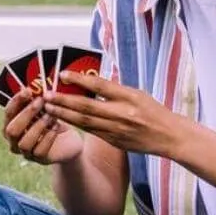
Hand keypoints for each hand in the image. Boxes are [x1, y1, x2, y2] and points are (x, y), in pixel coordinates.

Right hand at [2, 88, 83, 164]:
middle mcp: (14, 141)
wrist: (68, 140)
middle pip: (11, 130)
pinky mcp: (40, 160)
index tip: (28, 90)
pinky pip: (39, 151)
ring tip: (51, 115)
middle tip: (41, 101)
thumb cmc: (52, 120)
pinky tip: (56, 127)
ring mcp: (25, 152)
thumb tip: (32, 86)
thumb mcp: (43, 109)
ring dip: (38, 127)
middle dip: (26, 114)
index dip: (16, 102)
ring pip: (24, 143)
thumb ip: (35, 101)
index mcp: (11, 125)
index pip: (8, 113)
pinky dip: (48, 137)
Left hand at [42, 71, 183, 157]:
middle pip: (88, 106)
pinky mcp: (114, 141)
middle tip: (47, 95)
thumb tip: (91, 80)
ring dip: (64, 114)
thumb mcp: (137, 94)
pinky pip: (90, 131)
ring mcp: (117, 129)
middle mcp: (122, 114)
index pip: (101, 85)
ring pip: (85, 121)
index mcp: (130, 97)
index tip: (63, 74)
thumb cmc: (153, 111)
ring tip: (48, 107)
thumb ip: (115, 89)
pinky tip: (62, 119)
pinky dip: (75, 124)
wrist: (168, 136)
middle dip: (64, 100)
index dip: (80, 79)